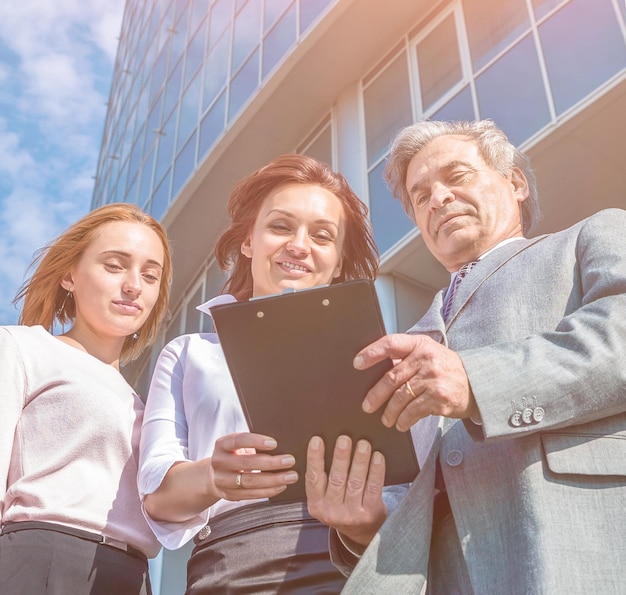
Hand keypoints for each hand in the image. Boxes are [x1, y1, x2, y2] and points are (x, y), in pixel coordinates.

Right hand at [211, 432, 297, 500]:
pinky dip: (269, 491)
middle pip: (246, 463)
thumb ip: (253, 443)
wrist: (214, 474)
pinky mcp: (229, 495)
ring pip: (250, 481)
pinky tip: (281, 486)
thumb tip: (281, 444)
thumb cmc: (234, 454)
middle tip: (290, 461)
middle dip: (271, 462)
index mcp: (222, 444)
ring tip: (290, 476)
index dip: (256, 441)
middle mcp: (219, 462)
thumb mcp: (238, 445)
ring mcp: (222, 480)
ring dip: (273, 479)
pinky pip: (251, 494)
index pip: (239, 440)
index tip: (274, 443)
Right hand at [305, 435, 386, 546]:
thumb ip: (322, 479)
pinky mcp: (370, 513)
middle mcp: (332, 511)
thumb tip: (325, 444)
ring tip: (363, 444)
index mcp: (316, 505)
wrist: (363, 532)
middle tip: (344, 439)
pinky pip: (373, 488)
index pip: (313, 478)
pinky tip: (377, 457)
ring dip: (360, 461)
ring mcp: (352, 514)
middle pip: (337, 479)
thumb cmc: (342, 506)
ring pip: (355, 482)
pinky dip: (376, 471)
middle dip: (341, 457)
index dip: (314, 459)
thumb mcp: (325, 499)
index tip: (317, 440)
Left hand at [353, 333, 477, 430]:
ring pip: (400, 397)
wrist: (478, 384)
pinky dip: (403, 420)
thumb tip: (375, 368)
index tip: (357, 363)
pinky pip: (413, 411)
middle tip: (367, 405)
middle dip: (375, 394)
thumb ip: (406, 357)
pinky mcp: (439, 399)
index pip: (390, 344)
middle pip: (391, 377)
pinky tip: (400, 424)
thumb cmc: (446, 368)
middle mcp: (426, 360)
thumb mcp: (428, 353)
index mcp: (420, 345)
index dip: (371, 352)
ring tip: (385, 418)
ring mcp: (433, 379)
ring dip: (389, 411)